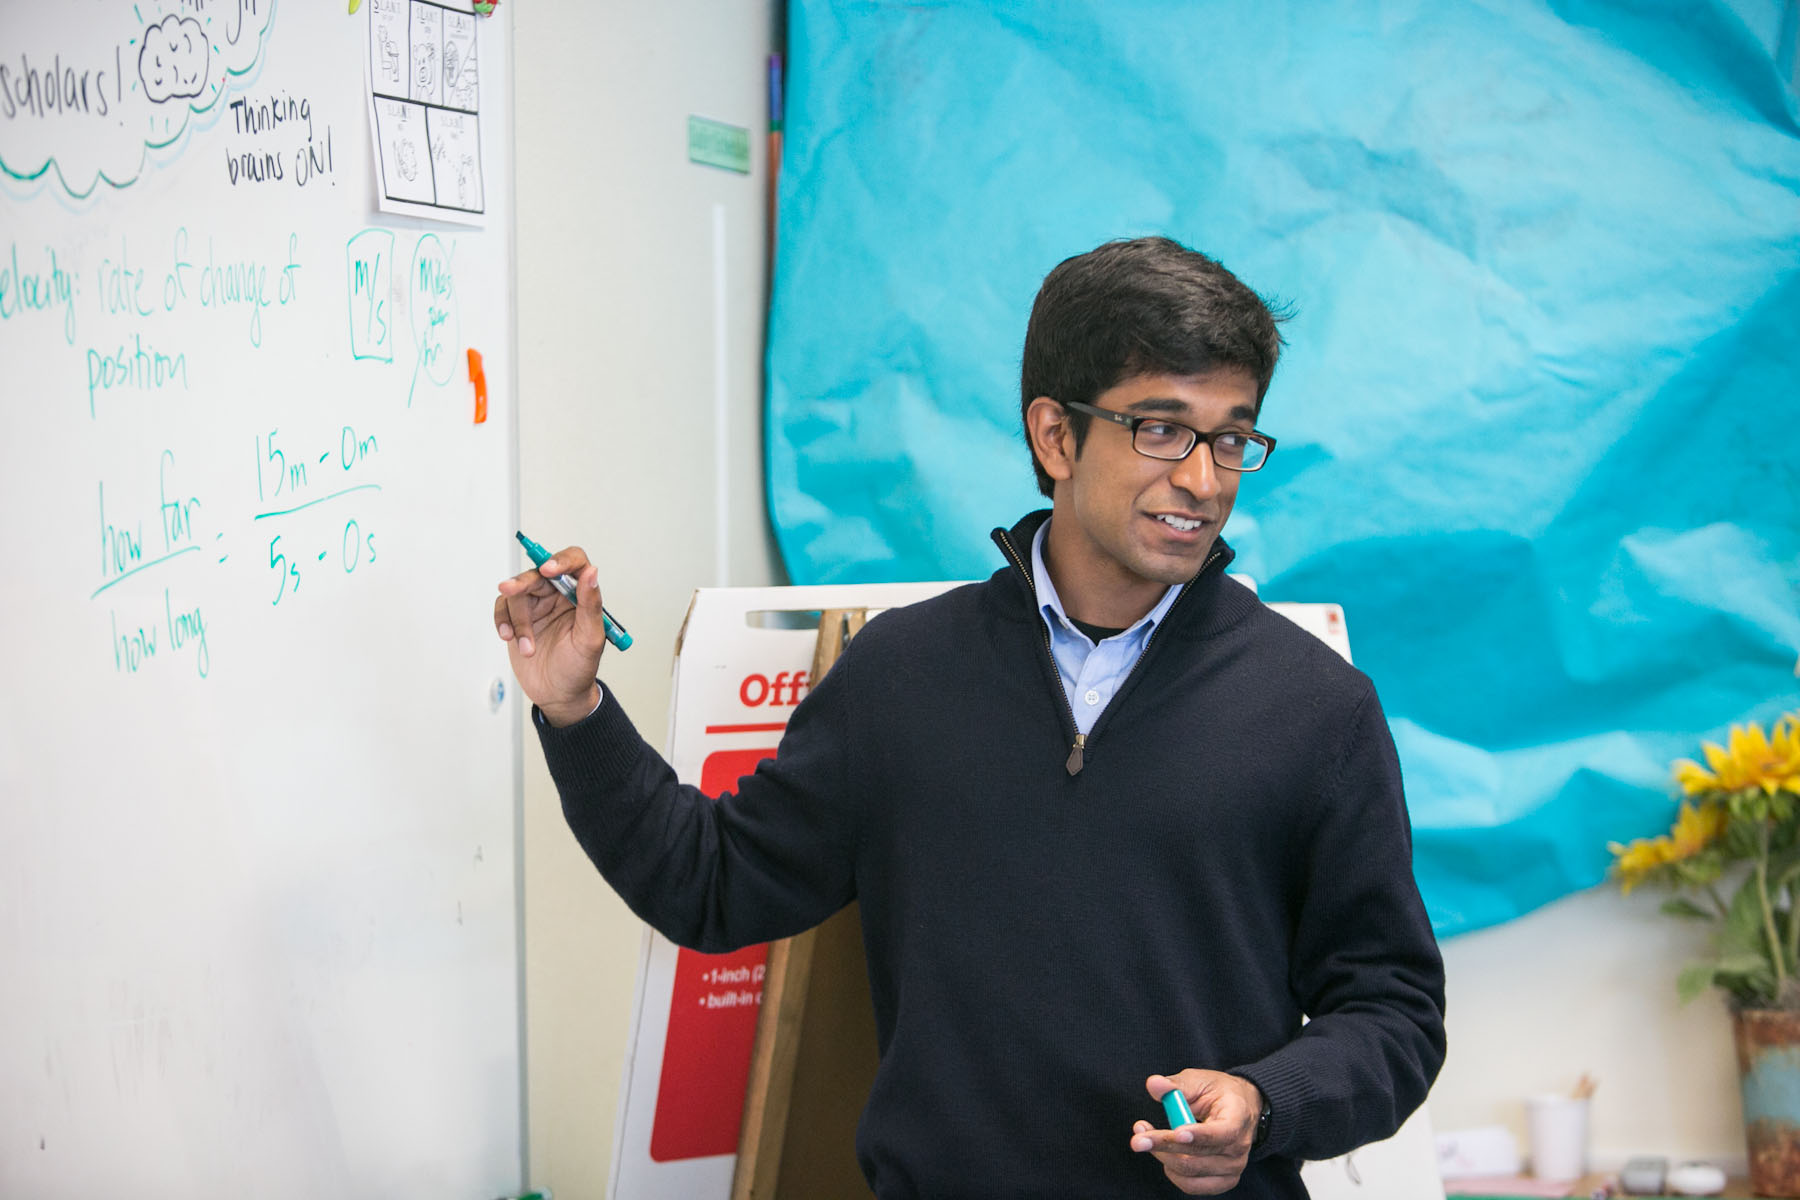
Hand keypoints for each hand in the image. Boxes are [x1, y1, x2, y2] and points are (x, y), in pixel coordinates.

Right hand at [493, 544, 607, 724]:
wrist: (558, 695)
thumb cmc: (579, 668)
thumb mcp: (590, 639)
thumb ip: (590, 604)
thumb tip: (591, 572)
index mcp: (580, 596)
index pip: (574, 563)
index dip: (561, 561)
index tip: (549, 569)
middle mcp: (558, 596)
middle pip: (538, 573)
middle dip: (522, 582)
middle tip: (510, 590)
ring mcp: (536, 606)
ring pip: (517, 593)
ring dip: (517, 620)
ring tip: (527, 646)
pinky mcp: (516, 619)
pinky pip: (503, 607)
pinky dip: (502, 621)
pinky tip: (508, 637)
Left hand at [1129, 1070, 1262, 1195]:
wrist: (1239, 1109)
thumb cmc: (1217, 1093)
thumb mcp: (1200, 1080)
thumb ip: (1176, 1084)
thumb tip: (1154, 1084)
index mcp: (1238, 1119)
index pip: (1222, 1134)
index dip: (1199, 1136)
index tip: (1176, 1132)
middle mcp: (1239, 1148)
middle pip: (1197, 1157)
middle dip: (1164, 1146)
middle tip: (1138, 1135)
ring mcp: (1232, 1169)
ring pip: (1189, 1172)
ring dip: (1162, 1155)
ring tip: (1146, 1136)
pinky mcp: (1222, 1181)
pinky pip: (1190, 1185)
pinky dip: (1172, 1170)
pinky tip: (1165, 1153)